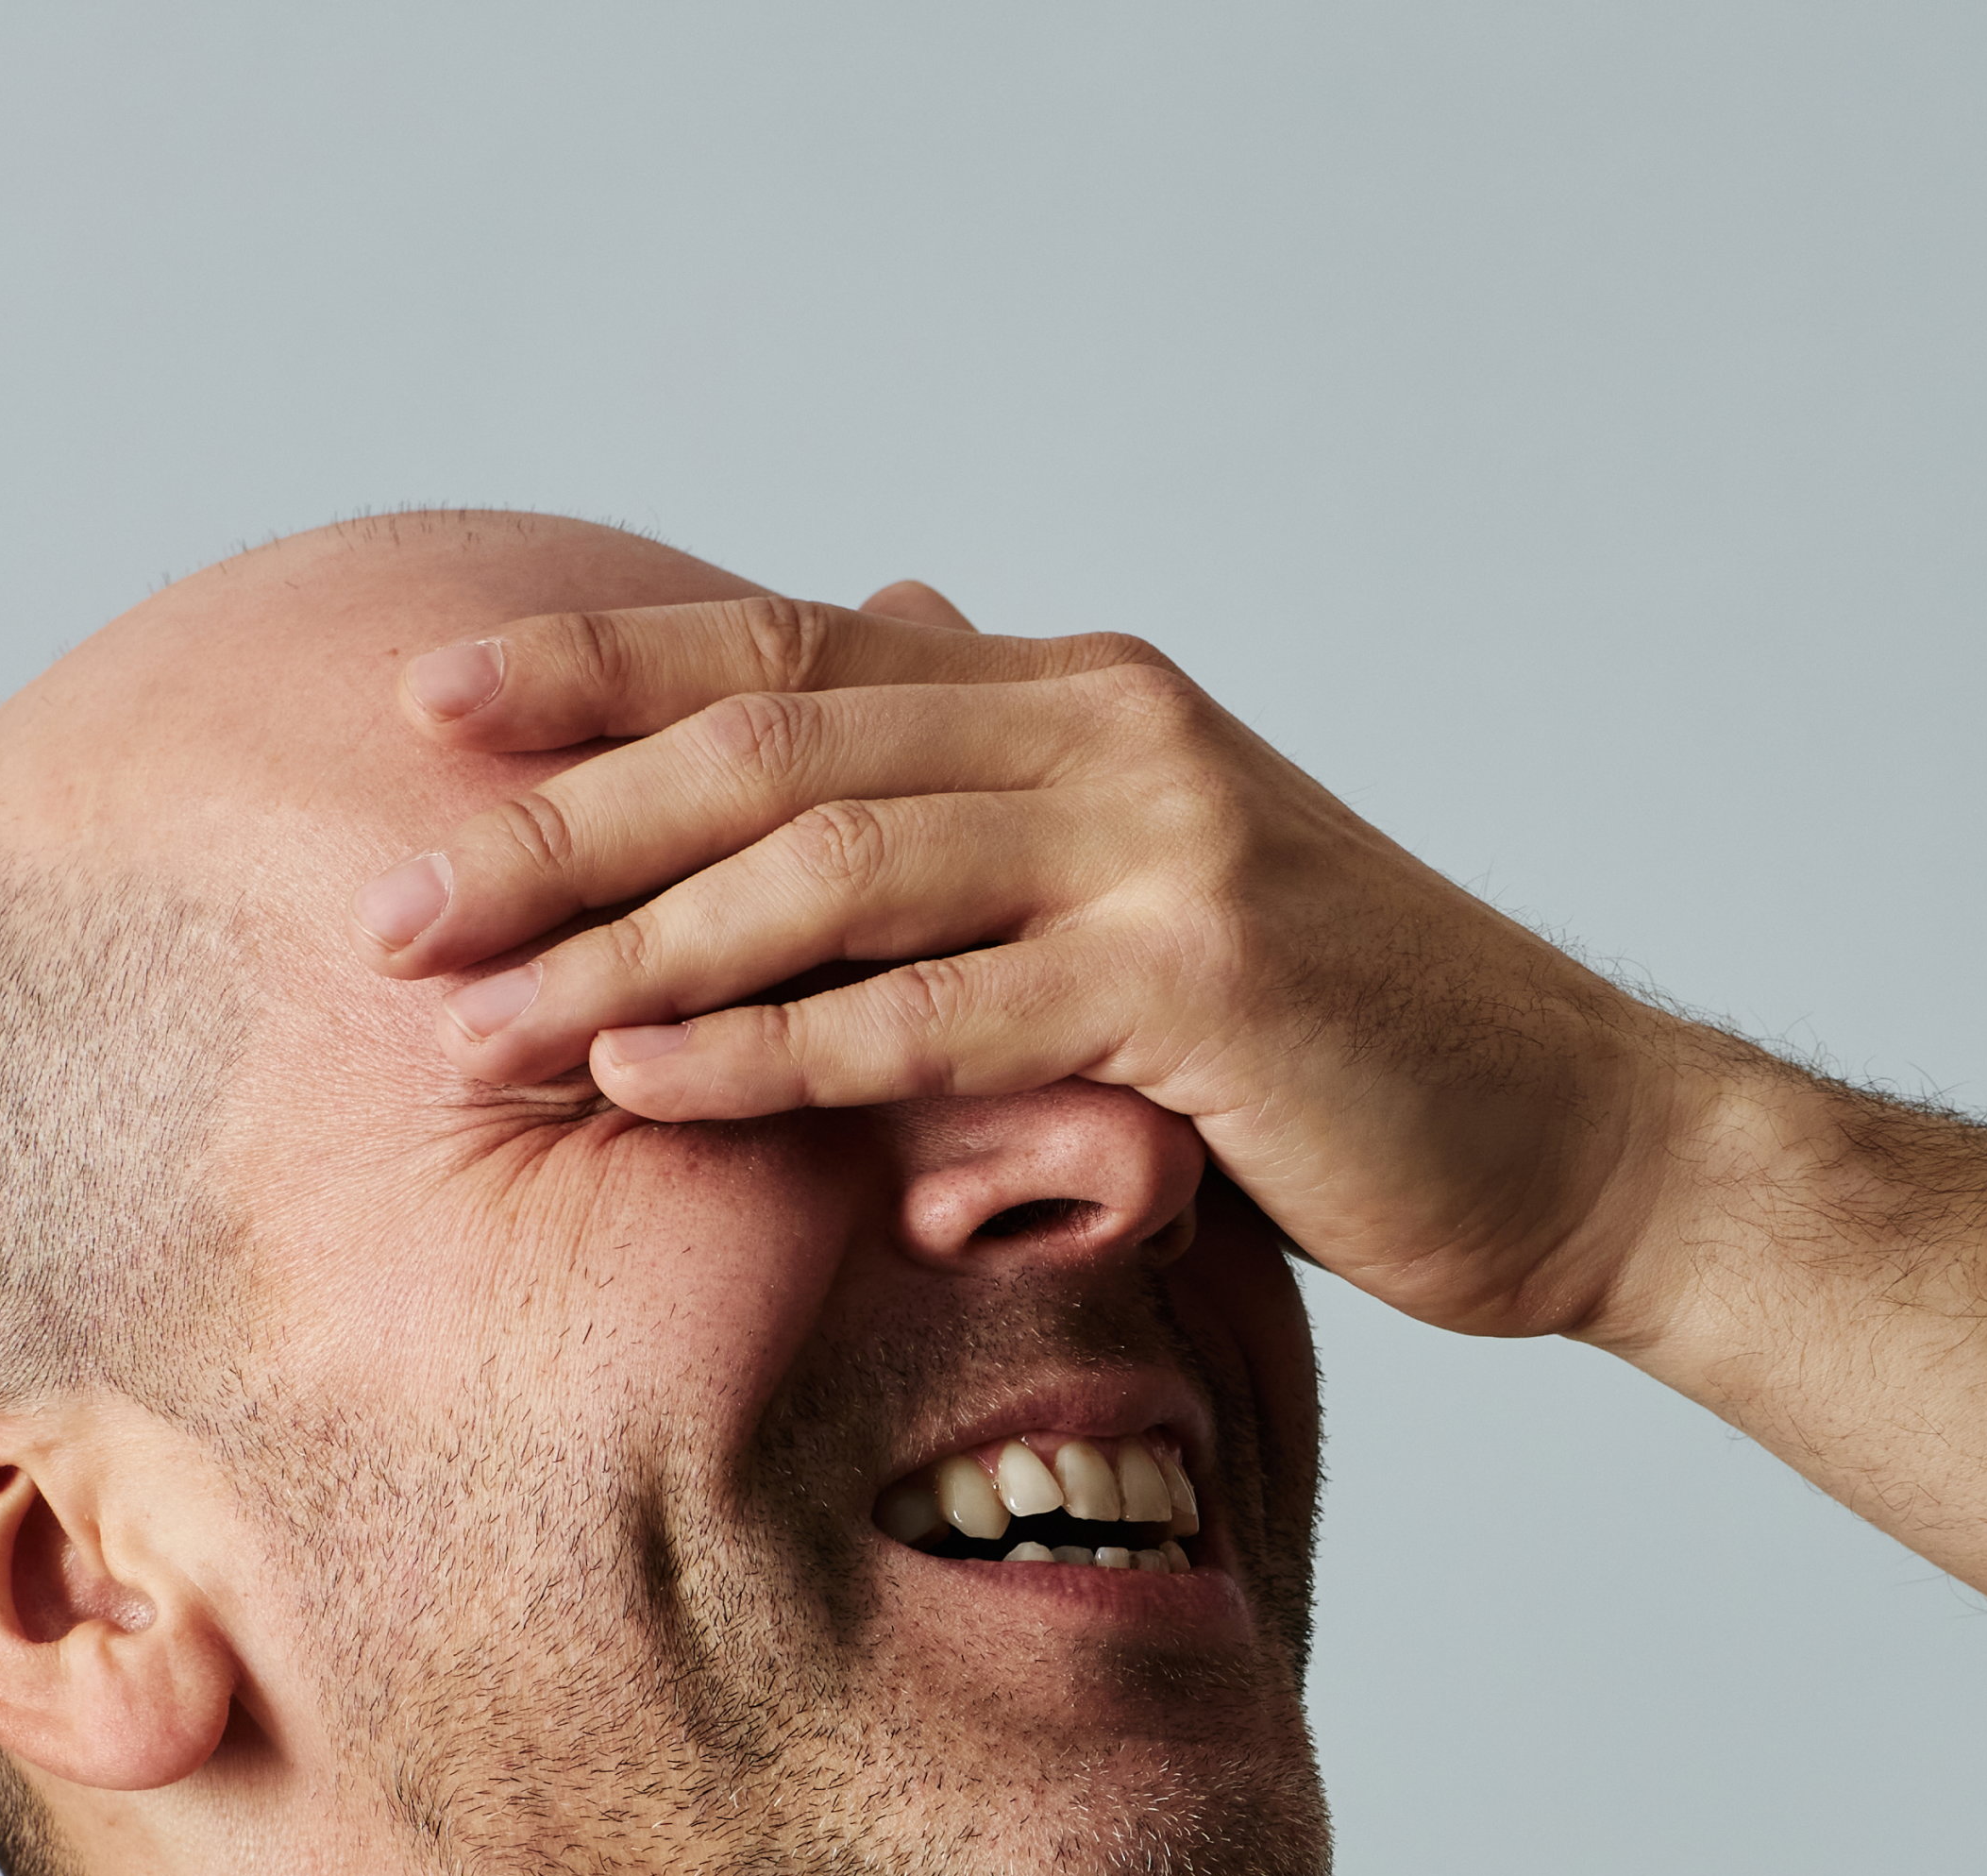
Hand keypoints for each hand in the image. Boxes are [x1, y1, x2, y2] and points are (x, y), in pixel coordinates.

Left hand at [351, 583, 1735, 1346]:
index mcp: (1089, 697)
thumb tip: (901, 620)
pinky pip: (932, 1010)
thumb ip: (1026, 785)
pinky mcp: (1198, 982)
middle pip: (778, 741)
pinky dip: (772, 1046)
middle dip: (565, 822)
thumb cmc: (1369, 1052)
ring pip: (830, 864)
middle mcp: (1112, 732)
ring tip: (473, 1014)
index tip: (432, 704)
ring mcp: (1160, 846)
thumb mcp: (1177, 884)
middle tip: (396, 898)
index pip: (800, 650)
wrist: (1590, 1143)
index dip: (606, 671)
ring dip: (628, 941)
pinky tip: (645, 1079)